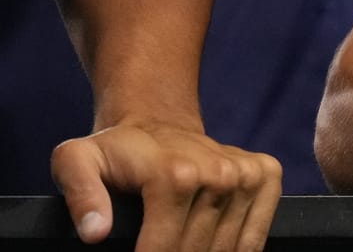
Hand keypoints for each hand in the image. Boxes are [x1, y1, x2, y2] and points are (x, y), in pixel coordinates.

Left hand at [51, 123, 281, 251]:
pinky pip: (256, 237)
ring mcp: (246, 174)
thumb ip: (81, 196)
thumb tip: (96, 233)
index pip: (163, 250)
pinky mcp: (266, 175)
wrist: (158, 122)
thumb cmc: (115, 151)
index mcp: (174, 174)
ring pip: (228, 250)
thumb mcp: (77, 162)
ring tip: (179, 251)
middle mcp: (218, 173)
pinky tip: (213, 249)